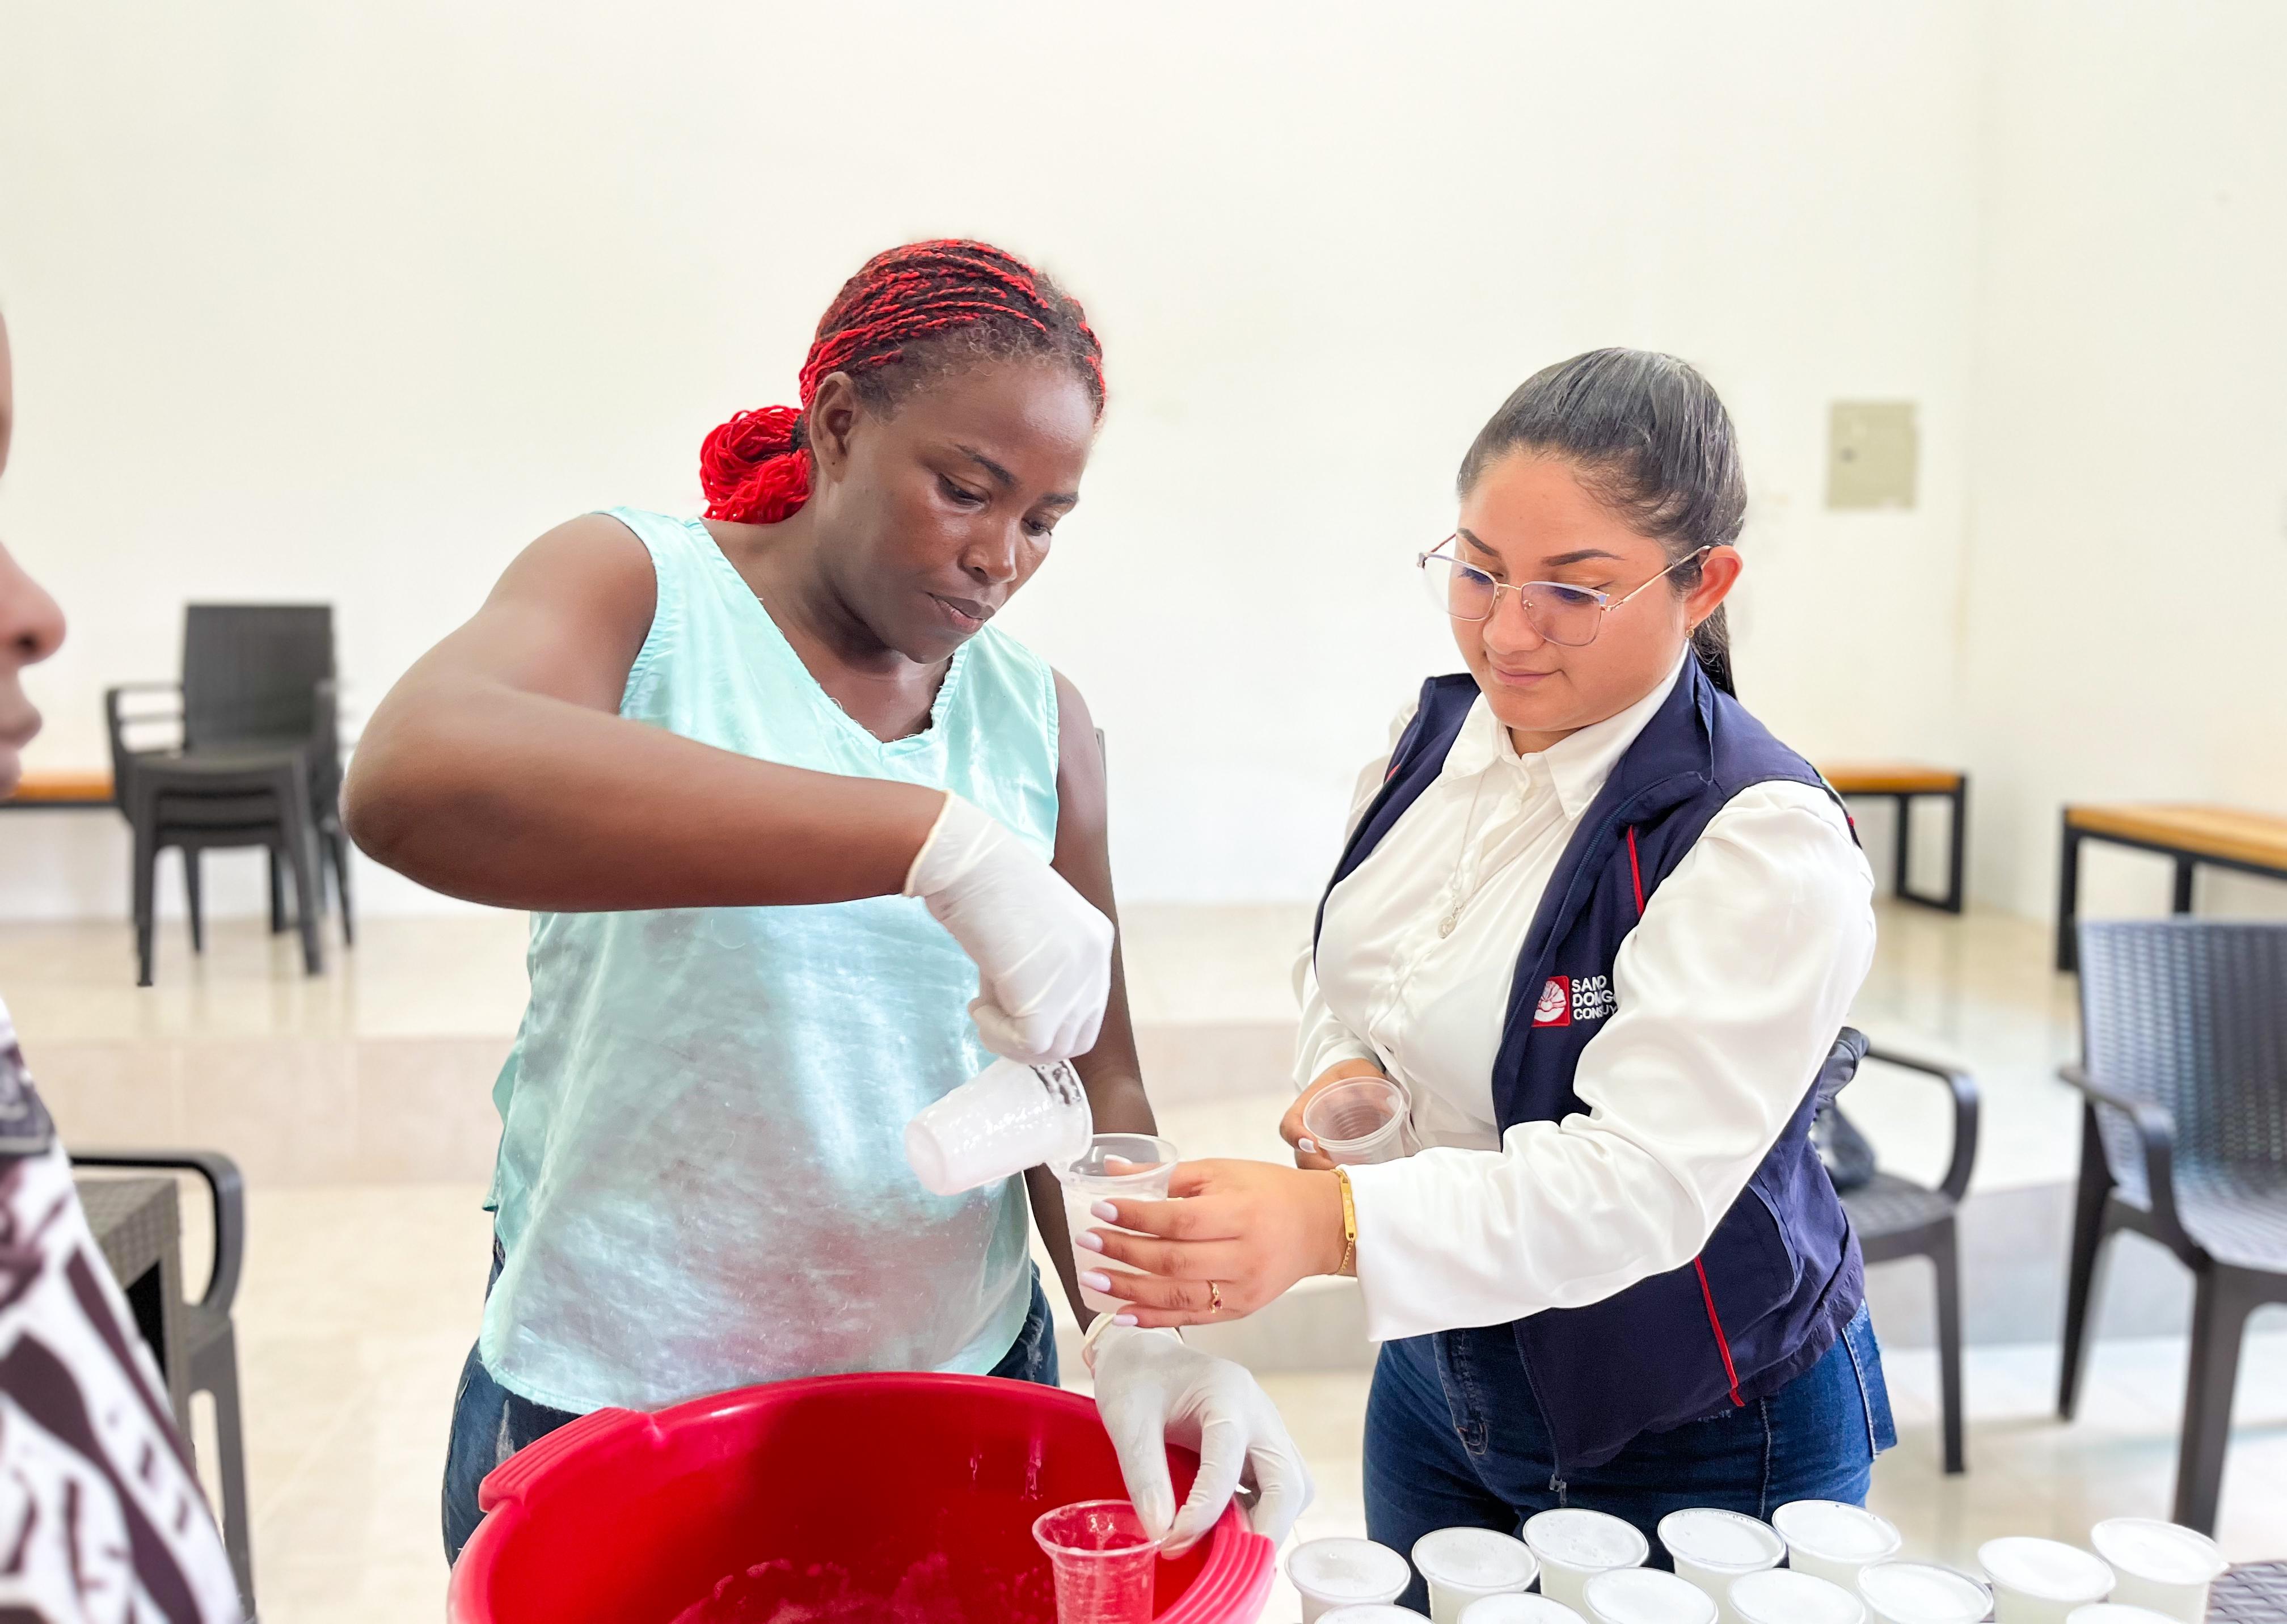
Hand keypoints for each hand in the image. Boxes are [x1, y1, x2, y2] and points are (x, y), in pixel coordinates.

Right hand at [905, 792, 1112, 1062]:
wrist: (964, 862)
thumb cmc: (982, 886)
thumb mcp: (1028, 933)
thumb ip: (1039, 971)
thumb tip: (1020, 1016)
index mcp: (1096, 938)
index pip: (1086, 1008)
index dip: (1045, 1019)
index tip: (1006, 1004)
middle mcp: (1096, 959)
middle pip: (1077, 1036)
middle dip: (1031, 1037)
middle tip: (992, 1014)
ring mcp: (1076, 979)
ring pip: (1055, 1047)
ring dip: (1012, 1040)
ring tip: (982, 1008)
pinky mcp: (1047, 997)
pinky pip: (1029, 1045)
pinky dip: (998, 1036)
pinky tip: (976, 1006)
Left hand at [1081, 1159, 1345, 1327]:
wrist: (1320, 1226)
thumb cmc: (1269, 1192)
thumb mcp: (1222, 1171)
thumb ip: (1168, 1175)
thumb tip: (1114, 1172)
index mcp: (1242, 1213)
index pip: (1180, 1219)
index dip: (1137, 1215)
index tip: (1101, 1207)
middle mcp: (1244, 1256)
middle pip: (1174, 1260)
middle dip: (1124, 1252)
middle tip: (1088, 1241)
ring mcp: (1242, 1289)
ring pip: (1178, 1295)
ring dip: (1129, 1289)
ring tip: (1093, 1278)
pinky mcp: (1239, 1310)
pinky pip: (1191, 1318)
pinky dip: (1154, 1318)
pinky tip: (1123, 1313)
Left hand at [1091, 1323, 1312, 1553]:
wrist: (1143, 1353)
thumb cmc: (1134, 1378)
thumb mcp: (1126, 1420)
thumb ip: (1144, 1475)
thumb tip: (1160, 1534)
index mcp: (1227, 1393)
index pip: (1229, 1463)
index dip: (1204, 1511)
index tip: (1171, 1541)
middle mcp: (1259, 1412)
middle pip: (1289, 1481)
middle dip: (1264, 1529)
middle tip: (1225, 1563)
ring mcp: (1267, 1429)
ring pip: (1294, 1487)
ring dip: (1269, 1523)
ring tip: (1224, 1546)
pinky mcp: (1263, 1446)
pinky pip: (1280, 1487)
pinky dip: (1263, 1514)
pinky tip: (1228, 1526)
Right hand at [1281, 1060, 1388, 1171]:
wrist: (1352, 1081)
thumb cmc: (1351, 1075)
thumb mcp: (1360, 1071)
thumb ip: (1370, 1084)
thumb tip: (1385, 1106)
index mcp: (1307, 1105)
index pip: (1289, 1124)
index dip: (1295, 1136)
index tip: (1313, 1144)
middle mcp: (1307, 1131)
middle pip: (1300, 1157)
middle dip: (1317, 1169)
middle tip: (1342, 1171)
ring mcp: (1317, 1147)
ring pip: (1312, 1171)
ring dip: (1327, 1179)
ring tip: (1352, 1181)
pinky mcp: (1329, 1157)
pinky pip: (1326, 1174)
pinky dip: (1336, 1182)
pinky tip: (1358, 1182)